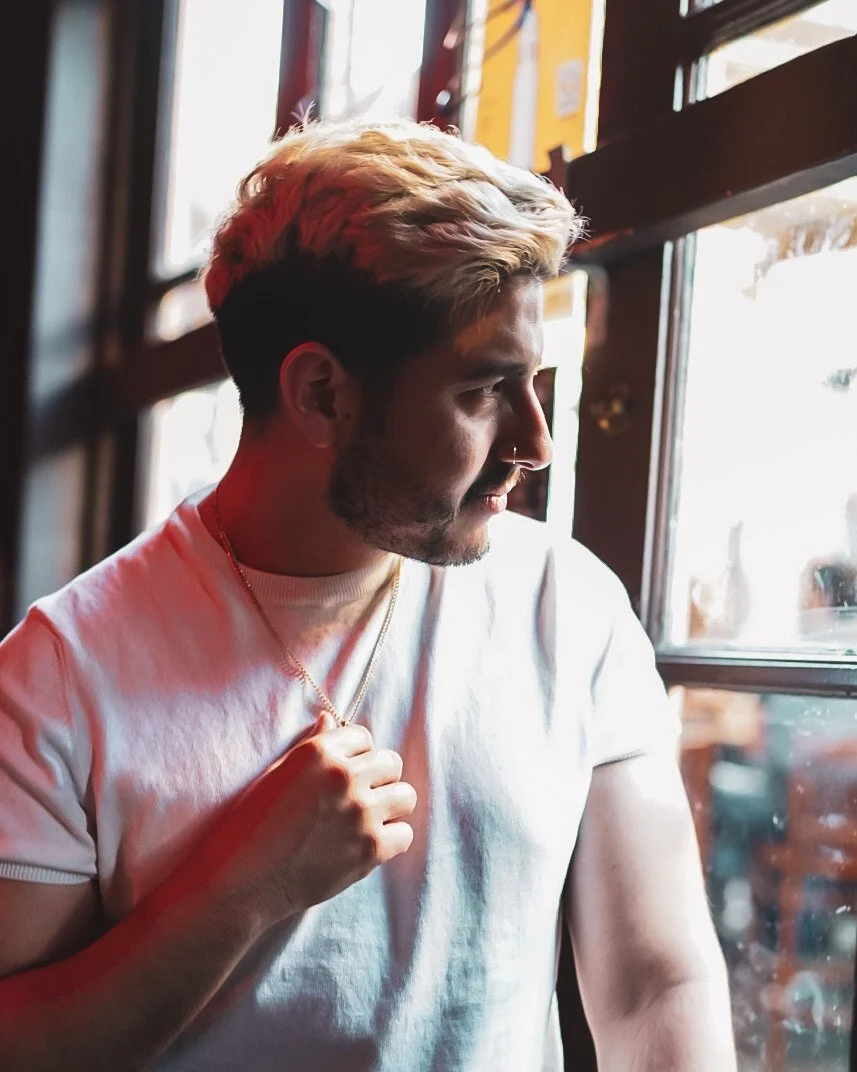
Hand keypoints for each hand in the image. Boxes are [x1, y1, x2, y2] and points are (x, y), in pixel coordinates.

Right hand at [211, 714, 416, 926]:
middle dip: (378, 777)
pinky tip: (368, 844)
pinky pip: (404, 834)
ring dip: (391, 806)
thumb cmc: (252, 824)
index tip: (347, 772)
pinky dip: (391, 840)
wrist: (242, 880)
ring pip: (406, 796)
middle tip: (359, 797)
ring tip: (370, 819)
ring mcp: (361, 812)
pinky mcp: (370, 849)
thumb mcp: (277, 774)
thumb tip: (330, 720)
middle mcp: (345, 776)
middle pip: (391, 764)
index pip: (364, 737)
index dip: (357, 754)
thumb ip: (311, 745)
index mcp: (320, 752)